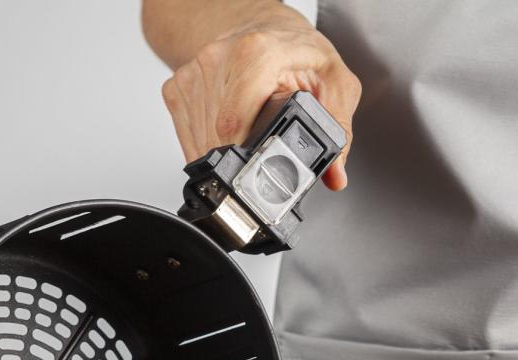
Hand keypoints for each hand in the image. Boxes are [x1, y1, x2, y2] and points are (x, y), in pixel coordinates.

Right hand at [159, 4, 360, 188]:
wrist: (265, 26)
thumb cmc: (299, 53)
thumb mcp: (335, 83)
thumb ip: (338, 131)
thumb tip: (335, 174)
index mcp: (257, 54)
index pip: (234, 120)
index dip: (246, 154)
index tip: (258, 169)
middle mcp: (219, 58)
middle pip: (216, 136)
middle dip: (241, 158)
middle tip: (264, 156)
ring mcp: (195, 72)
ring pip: (200, 139)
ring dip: (224, 154)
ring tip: (249, 138)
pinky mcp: (179, 86)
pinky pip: (187, 133)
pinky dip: (207, 144)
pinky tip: (230, 132)